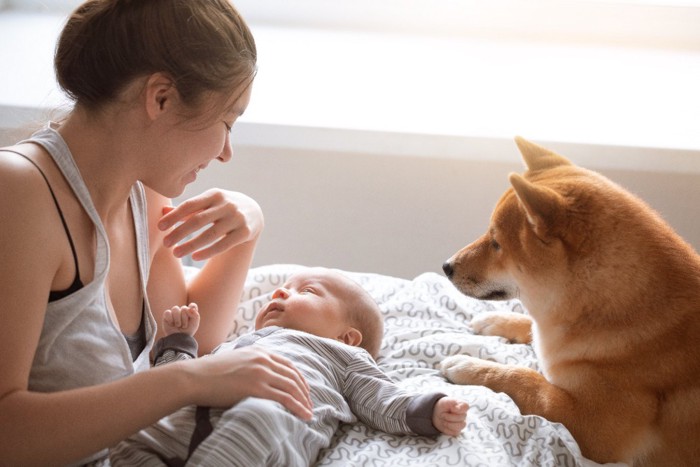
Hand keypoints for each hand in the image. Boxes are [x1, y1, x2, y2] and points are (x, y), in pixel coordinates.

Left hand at [158, 189, 263, 260]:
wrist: (253, 212)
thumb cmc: (222, 207)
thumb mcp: (208, 203)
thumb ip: (187, 209)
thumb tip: (162, 211)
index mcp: (214, 194)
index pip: (190, 205)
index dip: (174, 216)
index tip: (160, 227)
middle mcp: (227, 205)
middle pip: (199, 220)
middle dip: (180, 232)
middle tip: (165, 243)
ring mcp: (237, 218)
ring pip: (211, 234)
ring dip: (191, 245)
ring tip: (175, 253)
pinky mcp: (245, 232)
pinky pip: (224, 244)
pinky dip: (208, 252)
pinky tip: (195, 257)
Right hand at [162, 303, 199, 336]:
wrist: (178, 339)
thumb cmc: (187, 331)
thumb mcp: (195, 324)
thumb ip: (195, 314)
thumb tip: (189, 308)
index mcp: (190, 312)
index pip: (192, 305)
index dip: (192, 308)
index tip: (191, 314)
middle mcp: (182, 311)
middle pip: (184, 308)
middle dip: (184, 318)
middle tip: (184, 326)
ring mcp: (174, 313)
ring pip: (175, 308)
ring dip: (177, 319)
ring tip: (178, 325)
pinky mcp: (167, 316)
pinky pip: (167, 312)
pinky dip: (170, 319)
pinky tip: (171, 324)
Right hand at [182, 347, 313, 420]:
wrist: (195, 377)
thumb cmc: (210, 372)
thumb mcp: (235, 359)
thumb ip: (250, 363)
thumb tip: (257, 375)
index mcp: (259, 351)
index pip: (287, 364)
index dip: (299, 378)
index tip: (303, 389)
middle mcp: (263, 359)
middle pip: (293, 375)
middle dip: (304, 391)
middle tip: (309, 403)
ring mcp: (261, 372)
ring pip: (292, 387)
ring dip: (304, 401)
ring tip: (309, 412)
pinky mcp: (256, 388)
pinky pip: (284, 398)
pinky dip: (298, 407)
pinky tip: (304, 415)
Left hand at [432, 397, 467, 435]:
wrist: (437, 413)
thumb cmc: (443, 405)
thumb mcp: (446, 401)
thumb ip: (452, 402)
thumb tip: (458, 409)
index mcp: (463, 405)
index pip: (466, 407)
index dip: (459, 409)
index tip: (452, 408)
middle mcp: (464, 415)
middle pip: (461, 418)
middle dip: (449, 416)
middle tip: (443, 414)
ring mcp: (461, 424)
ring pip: (459, 427)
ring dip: (448, 423)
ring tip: (443, 419)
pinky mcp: (457, 431)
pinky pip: (455, 432)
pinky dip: (447, 429)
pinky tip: (445, 425)